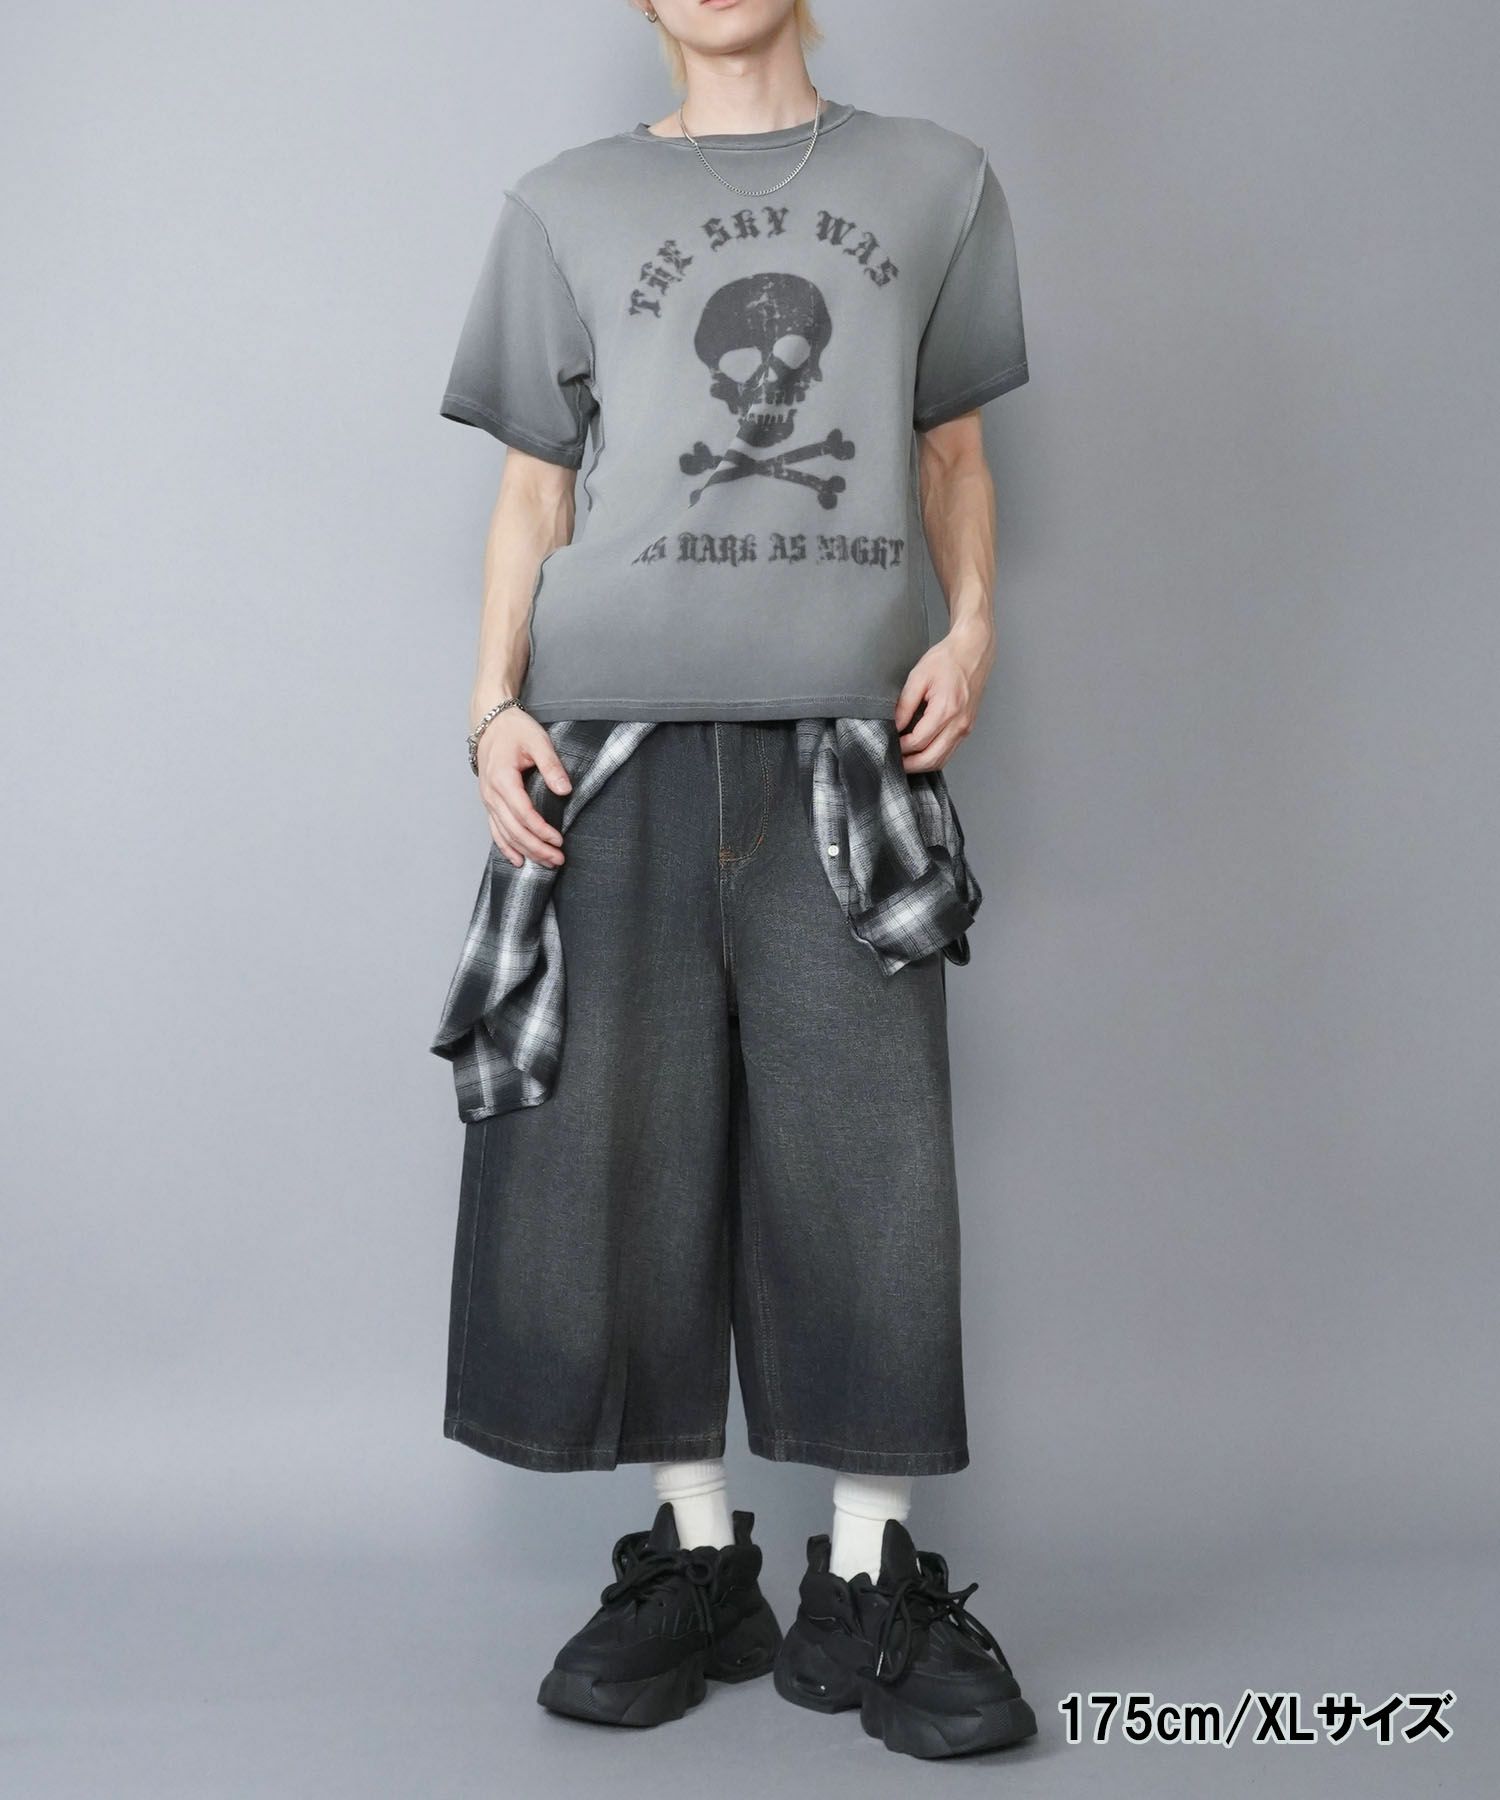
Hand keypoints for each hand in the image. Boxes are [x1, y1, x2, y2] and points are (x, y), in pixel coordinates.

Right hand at [475, 707, 572, 867]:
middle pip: (514, 830)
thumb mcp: (538, 741)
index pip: (523, 813)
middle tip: (558, 860)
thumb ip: (551, 766)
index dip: (541, 830)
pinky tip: (519, 860)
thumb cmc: (515, 730)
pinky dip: (506, 847)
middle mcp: (491, 793)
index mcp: (503, 778)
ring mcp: (487, 800)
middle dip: (536, 848)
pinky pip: (494, 830)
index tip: (559, 840)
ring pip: (504, 834)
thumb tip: (565, 790)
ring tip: (546, 863)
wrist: (491, 723)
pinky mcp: (488, 802)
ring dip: (525, 851)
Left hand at [894, 618, 994, 772]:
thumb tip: (894, 726)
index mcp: (946, 709)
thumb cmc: (948, 659)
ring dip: (922, 764)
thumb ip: (904, 705)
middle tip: (893, 761)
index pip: (918, 741)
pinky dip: (933, 756)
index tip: (888, 743)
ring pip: (942, 760)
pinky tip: (920, 751)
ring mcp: (966, 728)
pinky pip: (949, 751)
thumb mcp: (918, 677)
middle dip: (910, 764)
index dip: (900, 747)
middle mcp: (959, 723)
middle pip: (931, 759)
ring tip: (904, 759)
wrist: (973, 651)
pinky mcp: (967, 728)